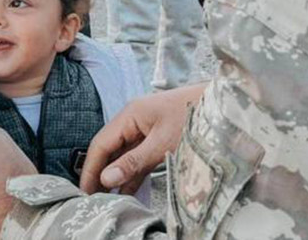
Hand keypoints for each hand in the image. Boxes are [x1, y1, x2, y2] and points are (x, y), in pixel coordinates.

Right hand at [79, 83, 207, 194]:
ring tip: (105, 200)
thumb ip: (133, 162)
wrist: (222, 106)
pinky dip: (131, 174)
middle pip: (108, 150)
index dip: (90, 169)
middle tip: (92, 200)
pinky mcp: (156, 138)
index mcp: (130, 115)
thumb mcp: (162, 143)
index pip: (100, 144)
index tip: (84, 192)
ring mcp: (144, 129)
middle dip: (99, 174)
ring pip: (122, 156)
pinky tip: (126, 191)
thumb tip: (106, 178)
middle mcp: (133, 120)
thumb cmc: (194, 117)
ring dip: (115, 176)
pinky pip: (137, 158)